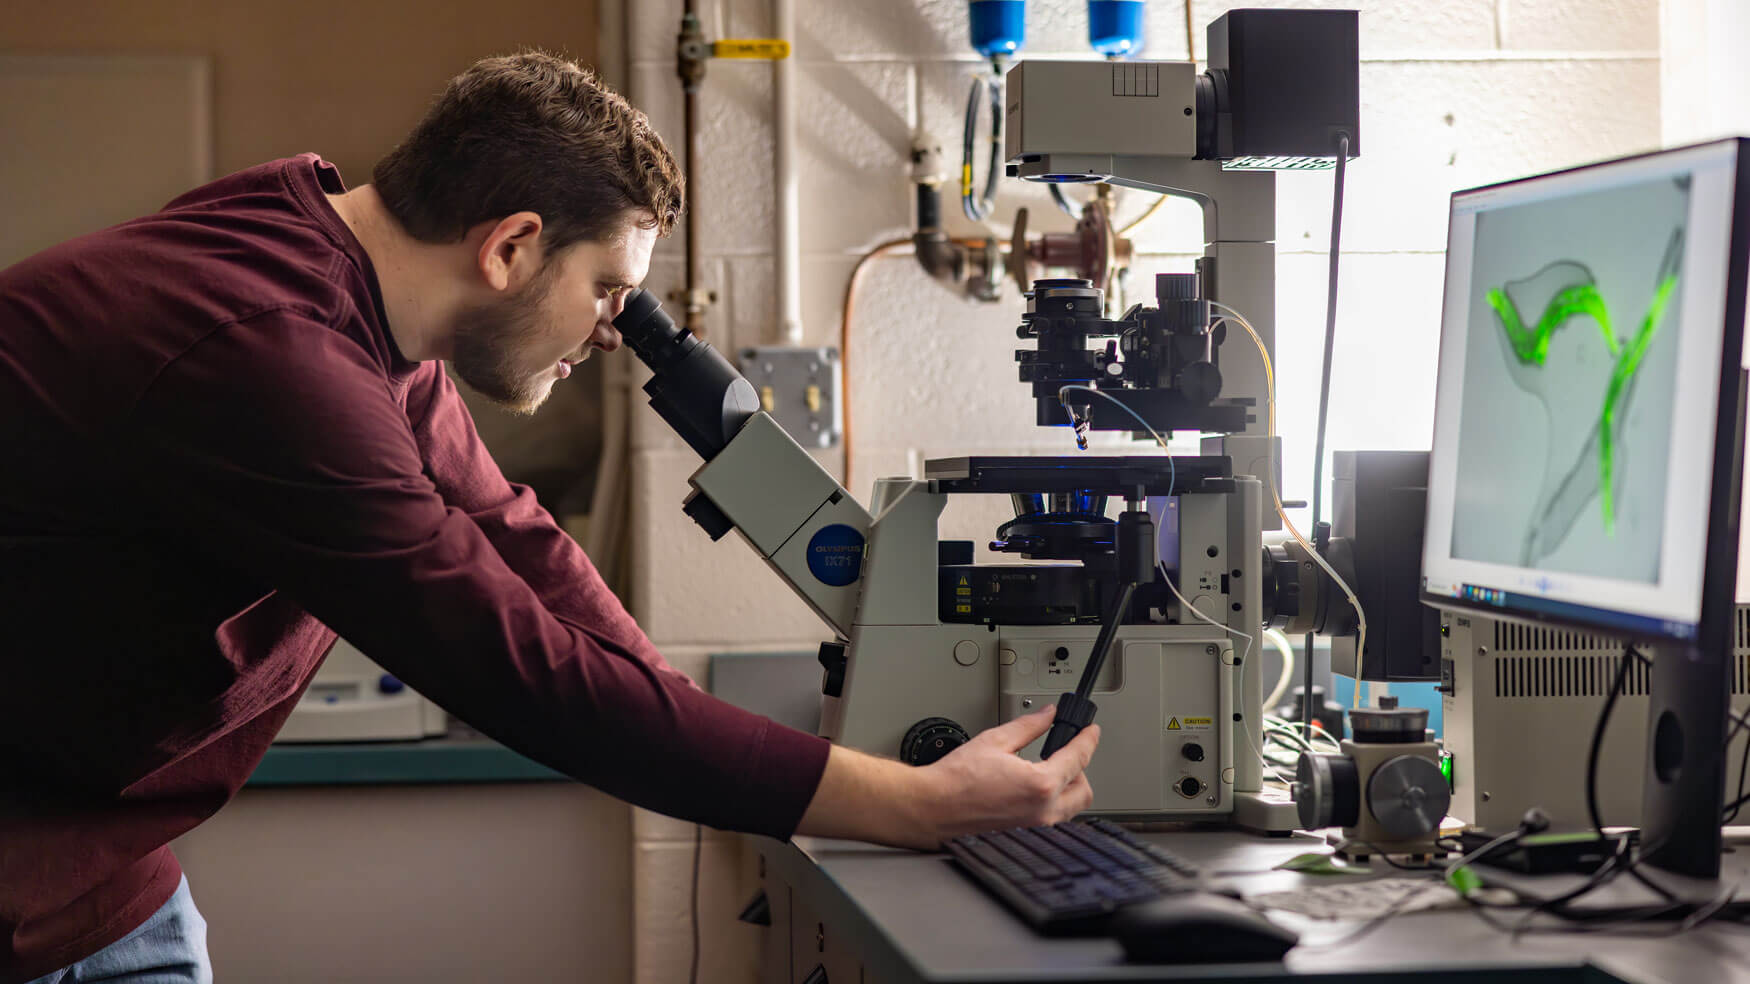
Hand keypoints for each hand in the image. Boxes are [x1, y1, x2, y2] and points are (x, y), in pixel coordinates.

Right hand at [915, 705, 1099, 844]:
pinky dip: (1050, 805)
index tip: (1090, 732)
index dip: (1087, 739)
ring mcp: (1035, 828)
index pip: (1078, 758)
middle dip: (1079, 770)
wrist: (933, 808)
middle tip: (1065, 754)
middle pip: (1083, 790)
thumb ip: (1028, 726)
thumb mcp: (995, 740)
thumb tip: (1047, 716)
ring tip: (1046, 773)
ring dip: (1066, 790)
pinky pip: (1051, 821)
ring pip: (1070, 809)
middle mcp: (1043, 811)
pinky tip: (1031, 793)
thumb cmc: (955, 781)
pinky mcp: (1025, 837)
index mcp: (1040, 784)